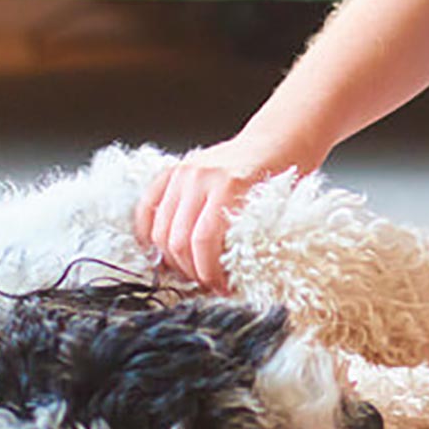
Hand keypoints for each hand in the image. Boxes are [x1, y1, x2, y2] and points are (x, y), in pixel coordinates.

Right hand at [135, 138, 294, 291]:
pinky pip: (147, 208)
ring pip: (160, 230)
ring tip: (190, 272)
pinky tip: (160, 253)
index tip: (221, 288)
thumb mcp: (277, 206)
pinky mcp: (171, 172)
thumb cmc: (281, 173)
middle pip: (178, 240)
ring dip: (172, 259)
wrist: (276, 140)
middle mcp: (200, 177)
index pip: (204, 241)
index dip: (209, 273)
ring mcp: (182, 173)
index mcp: (228, 185)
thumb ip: (252, 237)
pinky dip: (148, 235)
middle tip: (207, 285)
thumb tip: (235, 278)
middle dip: (191, 271)